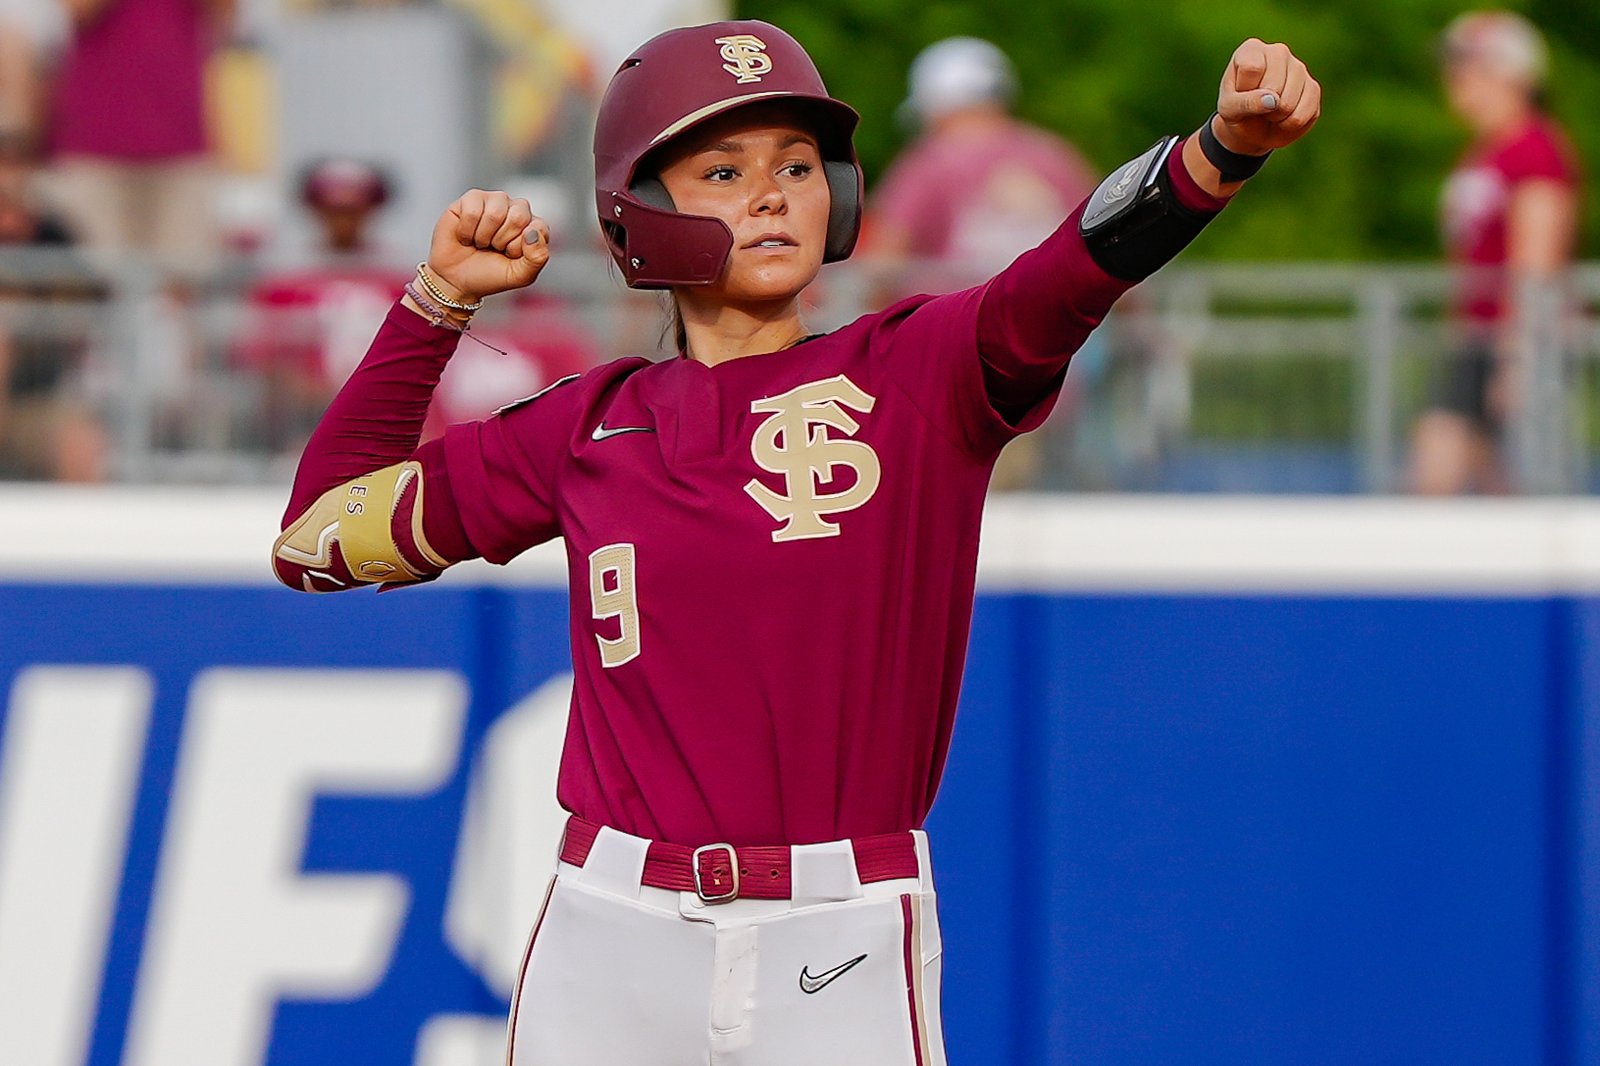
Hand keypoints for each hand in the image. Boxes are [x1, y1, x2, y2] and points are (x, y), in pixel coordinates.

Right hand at [425, 190, 550, 302]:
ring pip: (495, 213)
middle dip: (502, 241)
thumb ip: (537, 258)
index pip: (538, 228)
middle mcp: (516, 210)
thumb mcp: (520, 276)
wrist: (455, 279)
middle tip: (492, 248)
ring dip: (483, 236)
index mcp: (533, 228)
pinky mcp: (471, 198)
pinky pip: (473, 210)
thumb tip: (533, 233)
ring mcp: (494, 201)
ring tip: (479, 242)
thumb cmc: (488, 275)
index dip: (520, 247)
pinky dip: (466, 230)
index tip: (509, 255)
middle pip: (519, 217)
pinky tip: (466, 235)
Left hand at [1215, 38, 1320, 154]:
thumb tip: (1273, 100)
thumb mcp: (1228, 110)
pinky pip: (1302, 115)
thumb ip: (1245, 103)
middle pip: (1273, 87)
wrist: (1252, 129)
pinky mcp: (1313, 87)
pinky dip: (1288, 124)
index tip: (1239, 94)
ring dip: (1275, 118)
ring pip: (1288, 103)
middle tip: (1255, 107)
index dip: (1245, 90)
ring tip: (1268, 112)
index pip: (1252, 68)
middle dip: (1261, 107)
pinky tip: (1283, 116)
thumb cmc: (1236, 113)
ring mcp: (1299, 67)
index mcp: (1252, 49)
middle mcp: (1278, 52)